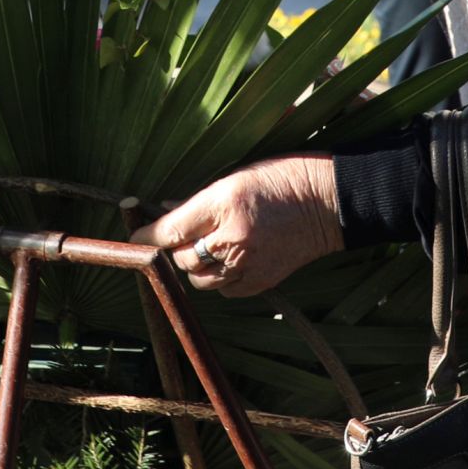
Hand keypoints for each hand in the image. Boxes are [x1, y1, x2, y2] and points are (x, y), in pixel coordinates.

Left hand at [144, 155, 343, 297]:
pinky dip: (219, 279)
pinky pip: (223, 290)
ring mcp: (248, 264)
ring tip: (209, 248)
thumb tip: (166, 215)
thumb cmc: (282, 180)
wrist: (329, 203)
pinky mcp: (261, 282)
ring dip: (196, 266)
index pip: (171, 230)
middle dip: (176, 249)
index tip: (137, 237)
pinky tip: (229, 260)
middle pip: (182, 258)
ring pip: (199, 279)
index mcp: (225, 202)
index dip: (148, 236)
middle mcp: (234, 237)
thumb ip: (200, 202)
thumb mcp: (236, 178)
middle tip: (183, 237)